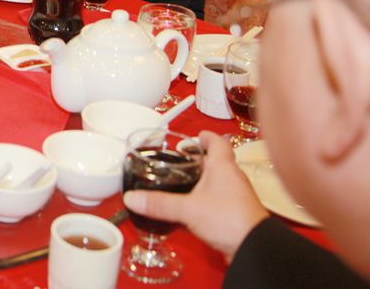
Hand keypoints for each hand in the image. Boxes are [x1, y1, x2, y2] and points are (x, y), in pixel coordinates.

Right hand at [123, 131, 268, 262]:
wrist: (254, 249)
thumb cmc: (230, 220)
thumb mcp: (187, 209)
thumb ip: (158, 203)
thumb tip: (132, 198)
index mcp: (223, 166)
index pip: (216, 142)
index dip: (204, 137)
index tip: (192, 137)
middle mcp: (232, 177)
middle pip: (216, 160)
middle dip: (198, 159)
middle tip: (180, 160)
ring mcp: (236, 196)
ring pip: (218, 180)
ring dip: (202, 180)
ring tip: (182, 183)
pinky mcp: (236, 213)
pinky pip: (219, 199)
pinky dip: (206, 199)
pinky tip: (192, 209)